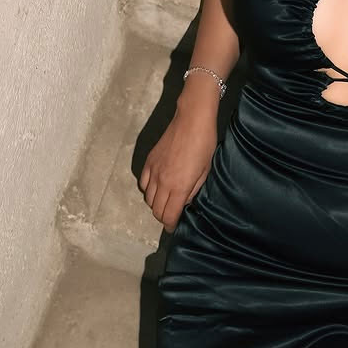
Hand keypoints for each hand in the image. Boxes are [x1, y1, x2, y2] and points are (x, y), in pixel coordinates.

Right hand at [138, 106, 217, 231]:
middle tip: (171, 216)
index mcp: (179, 187)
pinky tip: (156, 188)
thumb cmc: (204, 145)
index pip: (169, 215)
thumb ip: (194, 191)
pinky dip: (148, 190)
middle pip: (156, 210)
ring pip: (148, 198)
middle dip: (163, 217)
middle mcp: (163, 182)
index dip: (170, 225)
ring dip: (155, 204)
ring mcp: (153, 171)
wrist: (191, 120)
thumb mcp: (205, 171)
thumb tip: (185, 203)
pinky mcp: (149, 161)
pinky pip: (143, 183)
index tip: (173, 227)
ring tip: (165, 202)